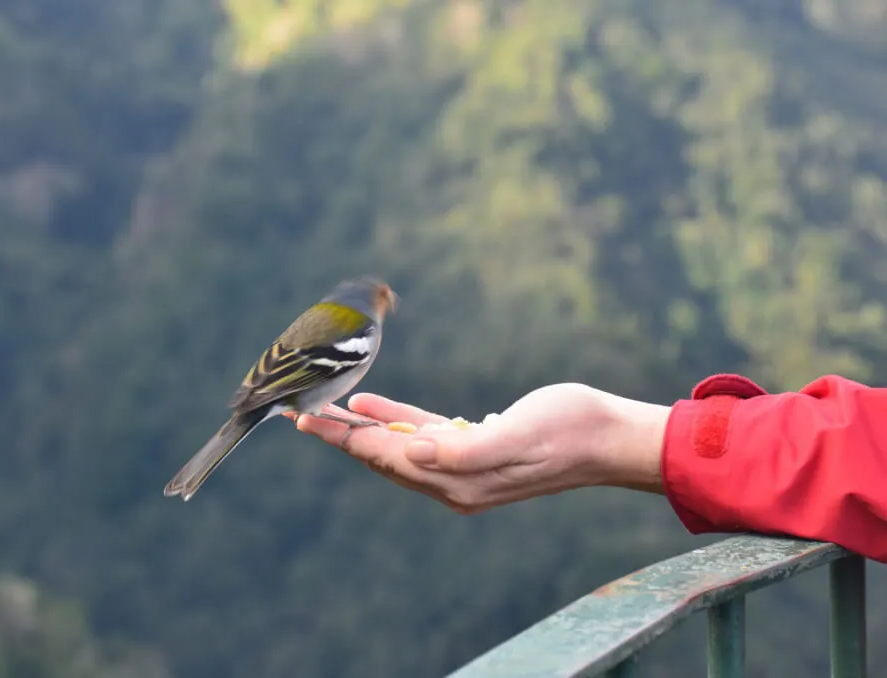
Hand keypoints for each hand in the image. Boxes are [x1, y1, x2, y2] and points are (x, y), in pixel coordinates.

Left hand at [290, 385, 669, 513]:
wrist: (607, 437)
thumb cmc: (568, 430)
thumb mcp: (516, 436)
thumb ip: (464, 449)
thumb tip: (412, 453)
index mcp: (459, 481)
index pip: (386, 458)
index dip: (345, 439)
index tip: (307, 420)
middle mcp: (455, 480)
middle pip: (383, 456)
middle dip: (342, 436)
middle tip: (301, 413)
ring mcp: (464, 467)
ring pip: (398, 446)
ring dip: (362, 429)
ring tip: (327, 410)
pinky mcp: (475, 447)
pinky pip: (424, 435)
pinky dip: (395, 421)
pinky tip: (373, 405)